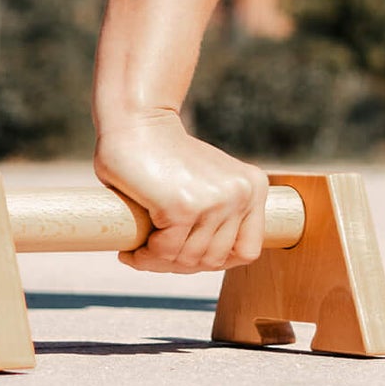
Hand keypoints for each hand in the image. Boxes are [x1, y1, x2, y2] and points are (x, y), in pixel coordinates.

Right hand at [94, 110, 268, 273]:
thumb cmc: (164, 154)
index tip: (186, 256)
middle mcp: (241, 194)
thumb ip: (218, 215)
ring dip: (160, 263)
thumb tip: (207, 261)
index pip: (247, 250)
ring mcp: (215, 201)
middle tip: (153, 256)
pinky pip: (165, 251)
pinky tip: (132, 251)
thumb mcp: (207, 183)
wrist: (136, 121)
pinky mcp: (183, 207)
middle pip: (215, 259)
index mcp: (253, 187)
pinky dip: (145, 257)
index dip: (215, 261)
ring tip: (140, 253)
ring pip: (189, 259)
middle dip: (180, 264)